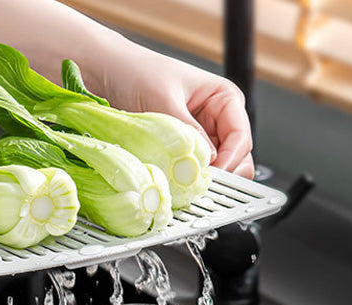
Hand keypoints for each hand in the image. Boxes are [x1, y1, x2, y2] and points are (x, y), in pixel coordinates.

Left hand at [101, 46, 254, 177]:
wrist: (111, 74)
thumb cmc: (139, 73)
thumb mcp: (166, 100)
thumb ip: (187, 131)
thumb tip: (205, 160)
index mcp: (224, 99)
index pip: (241, 137)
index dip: (230, 160)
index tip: (211, 175)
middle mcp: (217, 120)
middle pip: (236, 157)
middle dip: (222, 173)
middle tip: (199, 184)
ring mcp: (201, 137)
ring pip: (217, 169)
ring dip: (205, 179)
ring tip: (186, 184)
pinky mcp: (182, 151)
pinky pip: (193, 172)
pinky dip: (188, 181)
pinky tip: (176, 182)